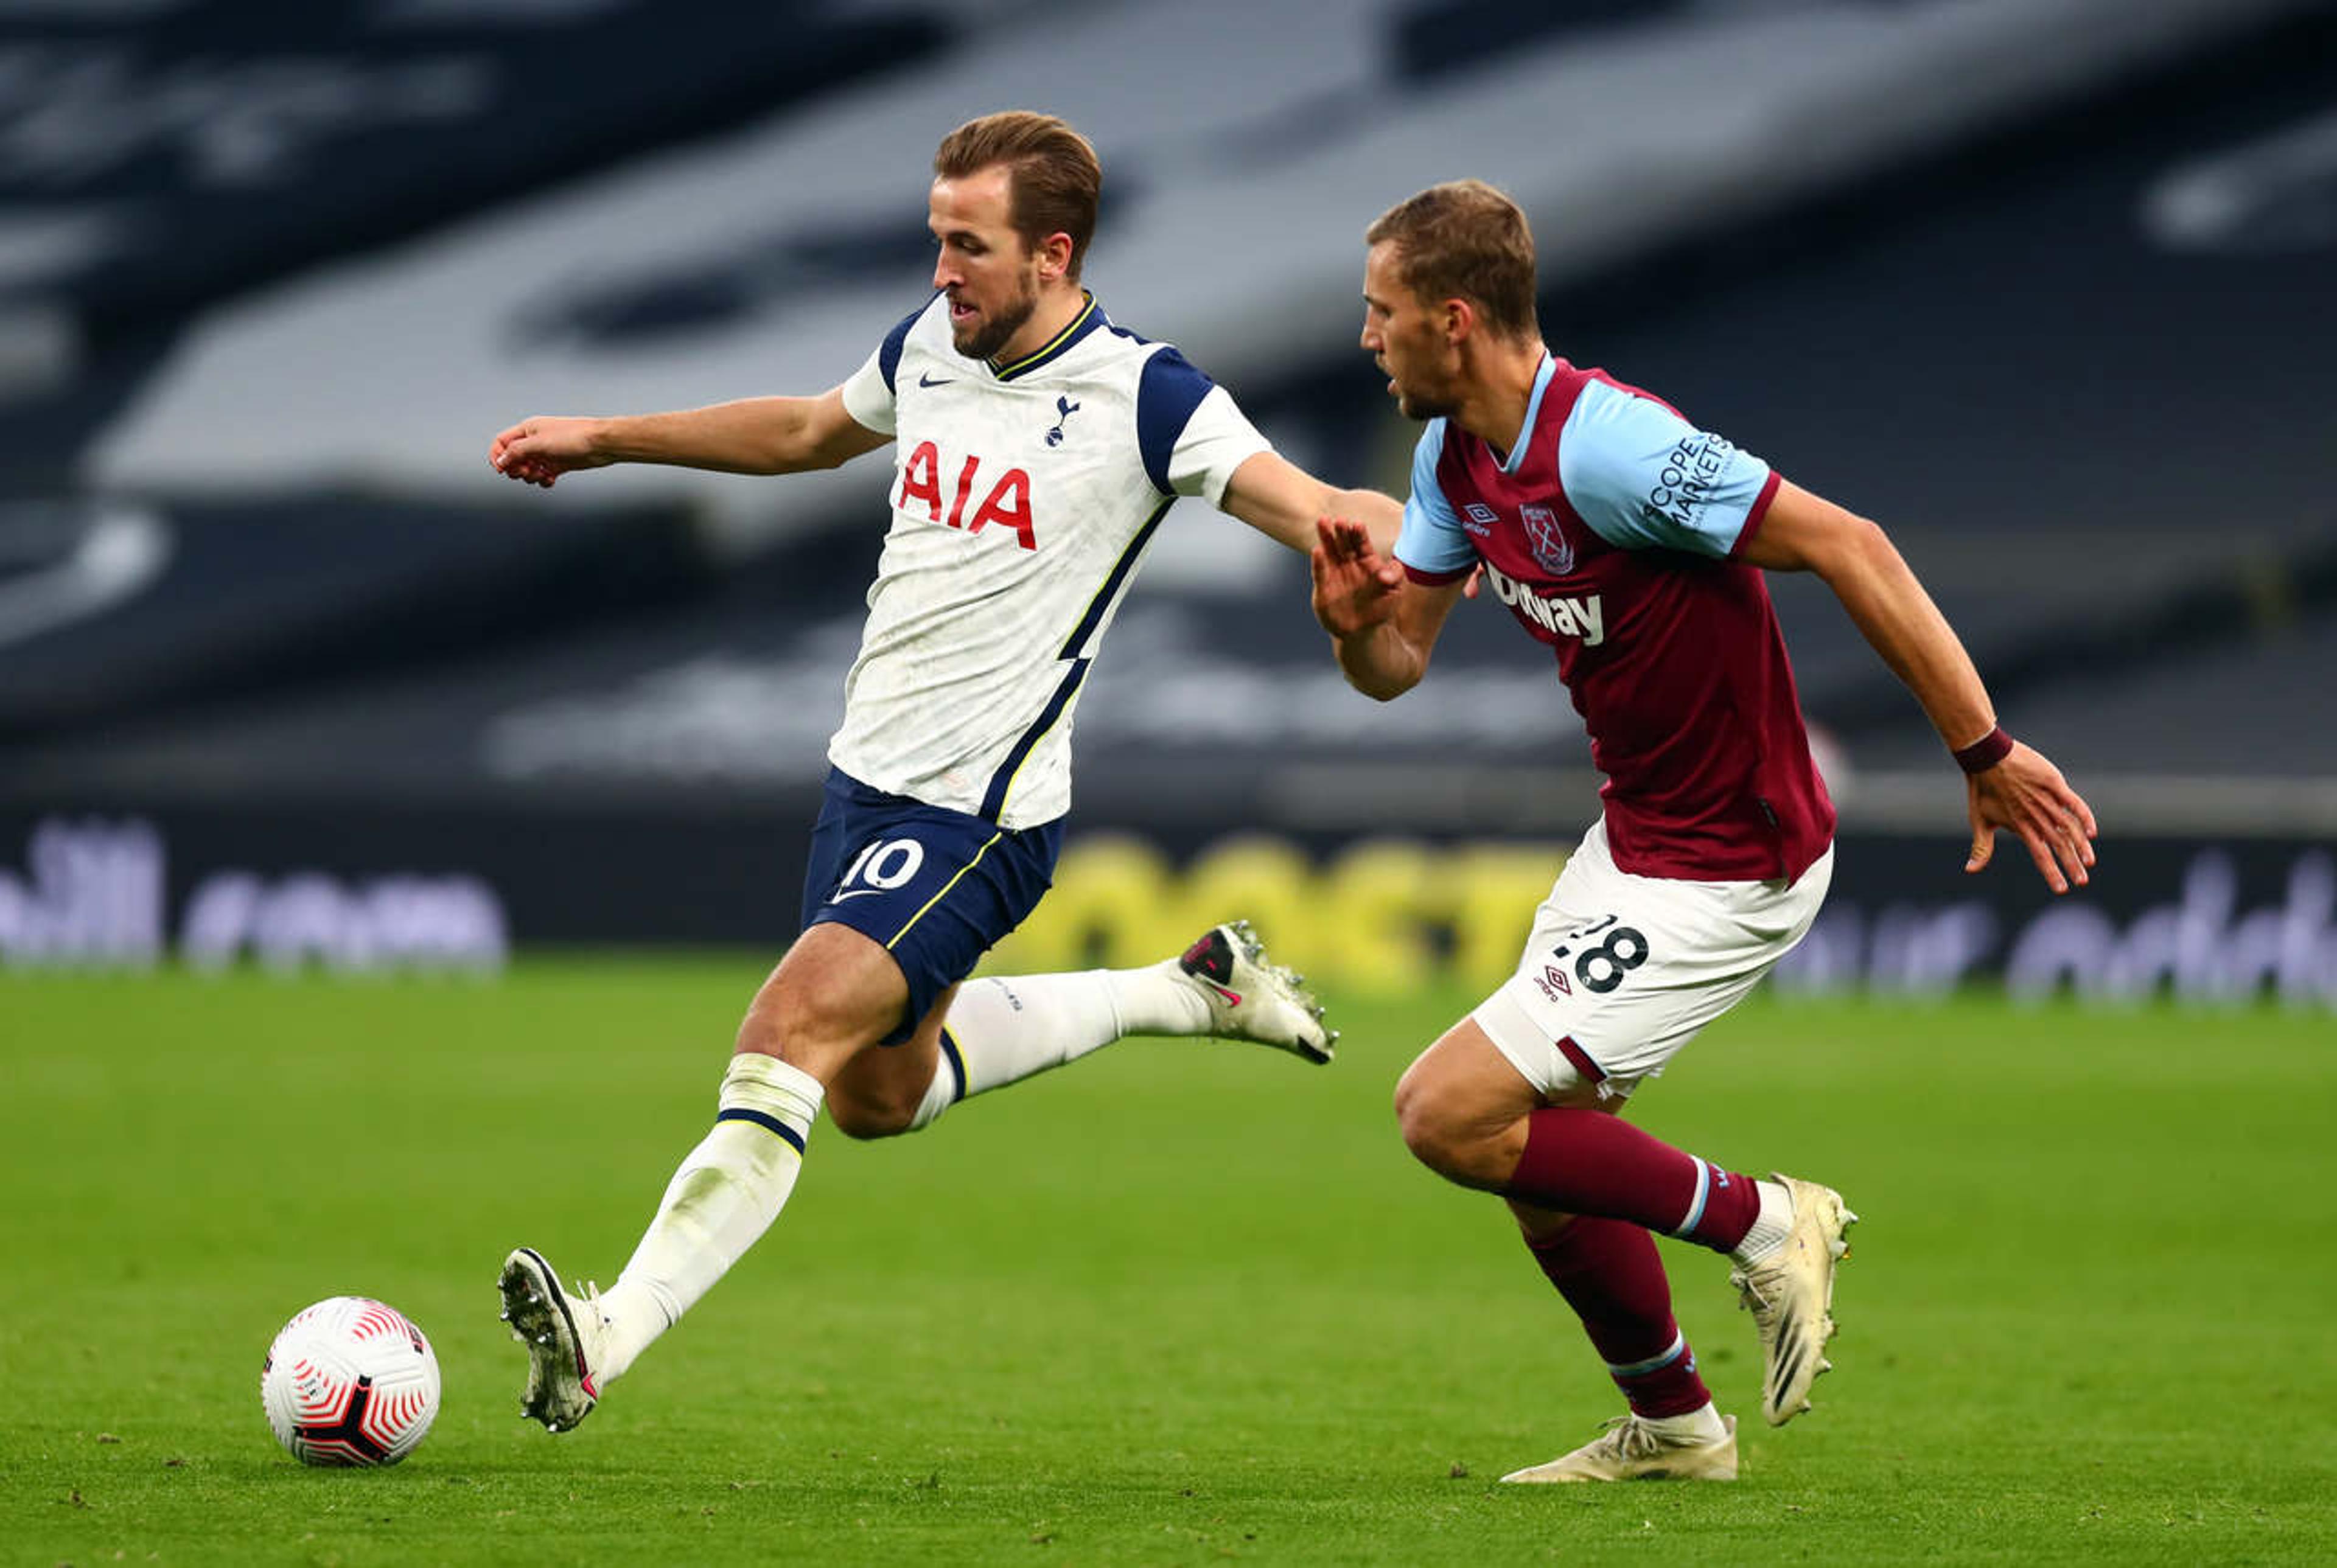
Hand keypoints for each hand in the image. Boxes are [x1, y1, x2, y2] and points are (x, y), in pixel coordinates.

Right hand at [488, 416, 607, 488]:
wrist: (601, 444)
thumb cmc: (574, 437)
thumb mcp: (539, 443)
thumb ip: (517, 451)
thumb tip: (502, 461)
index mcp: (527, 430)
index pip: (502, 443)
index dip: (498, 457)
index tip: (502, 470)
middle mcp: (535, 440)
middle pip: (513, 459)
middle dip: (516, 469)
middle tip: (527, 471)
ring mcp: (546, 453)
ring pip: (527, 469)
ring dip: (531, 476)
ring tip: (542, 474)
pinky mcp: (558, 464)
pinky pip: (542, 475)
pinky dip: (544, 480)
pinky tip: (551, 479)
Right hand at [1310, 516, 1402, 638]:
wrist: (1363, 631)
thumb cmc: (1381, 608)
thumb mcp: (1396, 591)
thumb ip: (1396, 576)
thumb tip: (1388, 570)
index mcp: (1367, 560)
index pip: (1362, 543)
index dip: (1359, 534)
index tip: (1357, 525)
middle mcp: (1349, 563)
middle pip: (1344, 543)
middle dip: (1341, 531)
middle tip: (1339, 520)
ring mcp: (1335, 573)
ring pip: (1329, 552)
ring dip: (1326, 537)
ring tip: (1322, 522)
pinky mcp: (1323, 587)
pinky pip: (1320, 573)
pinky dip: (1318, 563)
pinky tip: (1317, 551)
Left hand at [1965, 742, 2097, 893]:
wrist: (1986, 757)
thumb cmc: (1982, 790)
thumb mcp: (1980, 821)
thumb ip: (1982, 848)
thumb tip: (1970, 871)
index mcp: (2020, 827)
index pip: (2040, 856)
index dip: (2051, 873)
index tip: (2062, 889)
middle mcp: (2035, 816)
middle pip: (2058, 845)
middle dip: (2071, 865)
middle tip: (2082, 882)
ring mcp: (2046, 800)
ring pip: (2068, 827)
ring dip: (2080, 846)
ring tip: (2089, 863)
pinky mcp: (2054, 784)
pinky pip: (2073, 803)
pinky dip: (2084, 816)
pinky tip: (2092, 832)